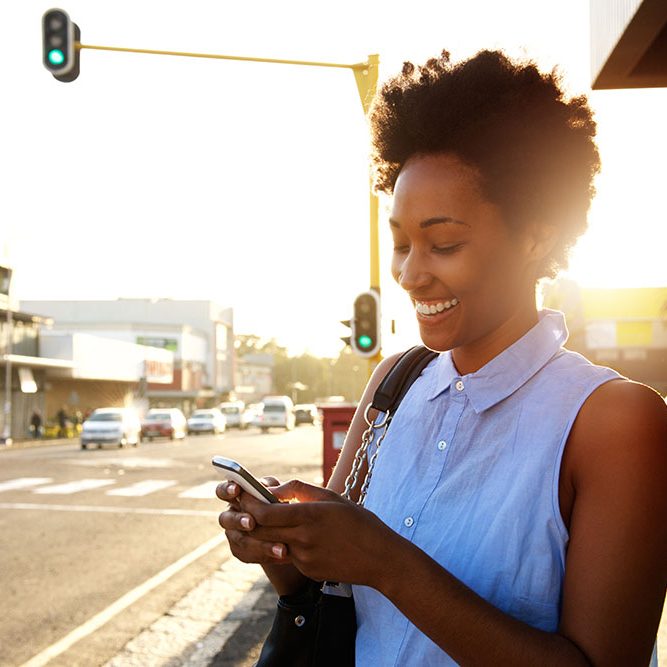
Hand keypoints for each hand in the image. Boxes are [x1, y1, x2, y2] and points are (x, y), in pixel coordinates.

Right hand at [216, 476, 287, 564]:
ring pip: (240, 541)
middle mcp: (231, 515)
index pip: (223, 491)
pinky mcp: (241, 551)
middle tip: (251, 523)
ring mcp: (233, 535)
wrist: (290, 528)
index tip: (237, 490)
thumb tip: (267, 490)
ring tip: (280, 548)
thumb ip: (272, 488)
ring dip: (259, 544)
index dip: (226, 489)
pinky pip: (248, 555)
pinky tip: (282, 554)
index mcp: (236, 496)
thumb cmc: (282, 501)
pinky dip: (265, 555)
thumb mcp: (279, 491)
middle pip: (225, 519)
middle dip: (238, 520)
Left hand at [248, 479, 394, 585]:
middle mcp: (303, 539)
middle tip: (246, 507)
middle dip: (249, 519)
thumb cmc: (358, 521)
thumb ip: (298, 490)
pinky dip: (288, 545)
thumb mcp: (331, 497)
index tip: (243, 495)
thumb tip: (271, 490)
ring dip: (268, 533)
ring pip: (273, 544)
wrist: (380, 558)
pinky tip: (303, 538)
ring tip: (273, 520)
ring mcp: (305, 559)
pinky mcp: (308, 572)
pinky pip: (290, 556)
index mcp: (309, 515)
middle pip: (261, 531)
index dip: (249, 504)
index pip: (264, 513)